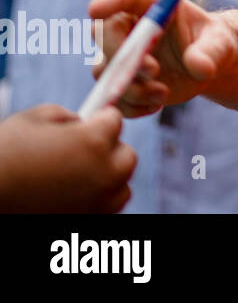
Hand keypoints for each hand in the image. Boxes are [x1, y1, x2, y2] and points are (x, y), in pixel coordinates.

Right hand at [0, 104, 136, 212]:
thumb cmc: (4, 155)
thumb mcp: (33, 119)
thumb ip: (67, 115)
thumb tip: (82, 122)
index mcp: (94, 141)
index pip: (115, 120)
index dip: (97, 119)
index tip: (83, 125)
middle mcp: (105, 173)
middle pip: (126, 154)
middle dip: (109, 149)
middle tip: (81, 150)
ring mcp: (100, 202)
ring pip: (122, 183)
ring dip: (108, 175)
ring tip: (77, 174)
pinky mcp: (91, 221)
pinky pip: (110, 206)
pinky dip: (100, 198)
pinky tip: (76, 192)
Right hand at [89, 0, 237, 116]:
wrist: (208, 64)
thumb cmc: (213, 42)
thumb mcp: (220, 43)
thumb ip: (211, 51)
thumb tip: (199, 67)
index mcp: (153, 5)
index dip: (109, 0)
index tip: (95, 10)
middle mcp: (129, 27)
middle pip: (103, 34)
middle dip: (124, 56)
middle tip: (154, 71)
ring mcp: (120, 55)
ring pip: (105, 71)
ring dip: (132, 87)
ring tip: (163, 93)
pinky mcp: (120, 81)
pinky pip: (111, 97)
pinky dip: (130, 107)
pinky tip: (155, 105)